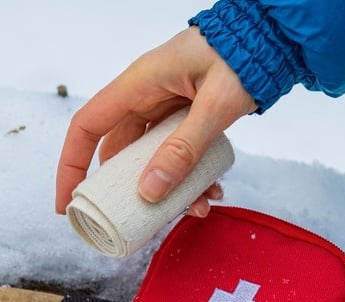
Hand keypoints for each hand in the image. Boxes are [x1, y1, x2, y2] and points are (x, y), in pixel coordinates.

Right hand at [55, 27, 256, 216]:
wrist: (275, 36)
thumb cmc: (244, 55)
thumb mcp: (215, 105)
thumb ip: (184, 148)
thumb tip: (149, 191)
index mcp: (139, 85)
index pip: (87, 127)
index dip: (71, 166)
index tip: (69, 203)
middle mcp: (146, 98)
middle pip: (119, 154)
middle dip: (130, 191)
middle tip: (141, 222)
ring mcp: (166, 110)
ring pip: (151, 160)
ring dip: (169, 190)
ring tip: (197, 208)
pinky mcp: (186, 119)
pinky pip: (176, 155)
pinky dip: (189, 178)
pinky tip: (211, 192)